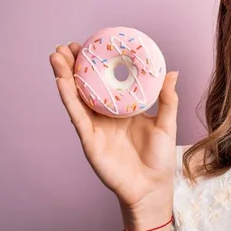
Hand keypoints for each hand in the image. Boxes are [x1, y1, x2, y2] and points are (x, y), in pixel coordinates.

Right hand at [49, 42, 179, 219]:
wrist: (152, 187)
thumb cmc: (160, 158)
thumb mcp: (167, 124)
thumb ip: (168, 99)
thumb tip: (173, 72)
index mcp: (123, 110)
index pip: (107, 82)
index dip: (98, 65)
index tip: (93, 43)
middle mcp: (106, 116)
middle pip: (86, 86)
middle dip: (76, 66)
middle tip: (69, 45)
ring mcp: (95, 127)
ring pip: (76, 97)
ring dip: (65, 76)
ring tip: (58, 55)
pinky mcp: (89, 139)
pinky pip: (77, 116)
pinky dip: (68, 98)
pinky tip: (61, 81)